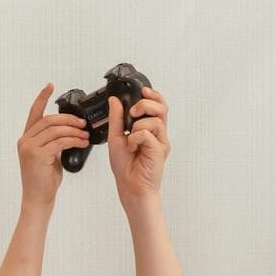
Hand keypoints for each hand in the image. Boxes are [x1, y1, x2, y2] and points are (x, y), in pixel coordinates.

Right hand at [16, 83, 89, 204]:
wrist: (38, 198)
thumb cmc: (44, 180)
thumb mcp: (48, 157)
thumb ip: (53, 142)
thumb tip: (69, 132)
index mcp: (27, 138)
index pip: (34, 113)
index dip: (42, 98)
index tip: (50, 86)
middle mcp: (25, 140)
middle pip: (49, 120)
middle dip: (69, 119)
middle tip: (83, 123)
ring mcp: (30, 148)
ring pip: (55, 130)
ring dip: (74, 131)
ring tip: (85, 135)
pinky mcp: (38, 156)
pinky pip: (59, 142)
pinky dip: (73, 140)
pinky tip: (82, 143)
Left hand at [108, 86, 169, 203]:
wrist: (129, 184)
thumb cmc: (125, 166)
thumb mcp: (115, 136)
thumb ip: (116, 118)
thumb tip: (114, 100)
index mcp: (149, 129)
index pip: (158, 106)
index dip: (153, 96)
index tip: (143, 90)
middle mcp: (157, 134)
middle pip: (162, 108)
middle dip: (145, 105)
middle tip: (133, 113)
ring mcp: (161, 142)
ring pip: (154, 120)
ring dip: (137, 126)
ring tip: (131, 139)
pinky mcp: (160, 150)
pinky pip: (147, 133)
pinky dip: (136, 138)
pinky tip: (133, 148)